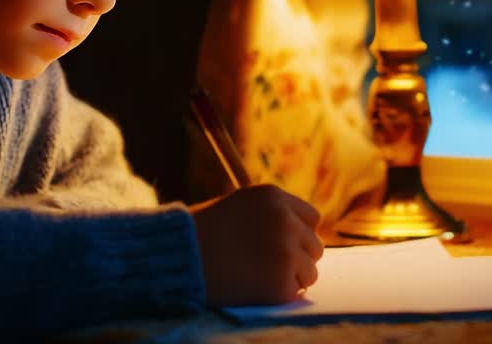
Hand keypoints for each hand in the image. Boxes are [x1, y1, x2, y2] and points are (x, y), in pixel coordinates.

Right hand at [189, 184, 323, 305]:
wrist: (177, 259)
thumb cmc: (200, 233)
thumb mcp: (237, 206)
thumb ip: (270, 214)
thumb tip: (300, 232)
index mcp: (274, 197)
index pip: (311, 218)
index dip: (299, 233)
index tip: (284, 245)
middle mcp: (286, 221)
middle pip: (314, 246)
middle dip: (297, 257)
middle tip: (268, 265)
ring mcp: (286, 252)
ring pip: (310, 271)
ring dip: (291, 277)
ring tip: (259, 276)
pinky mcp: (281, 283)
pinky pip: (295, 292)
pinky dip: (279, 294)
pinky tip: (254, 287)